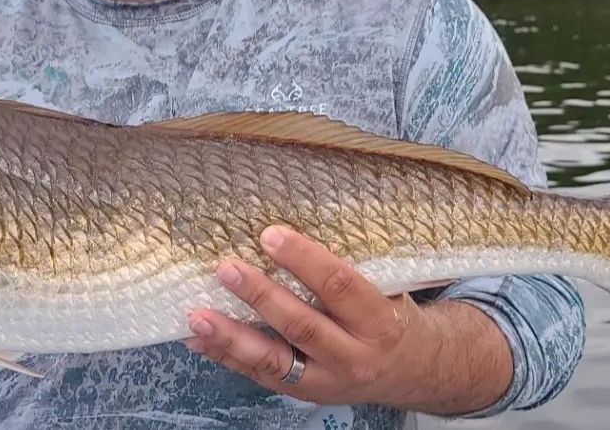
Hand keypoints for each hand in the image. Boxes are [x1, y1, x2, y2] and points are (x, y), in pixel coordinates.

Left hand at [185, 225, 509, 413]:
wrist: (412, 370)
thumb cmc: (390, 314)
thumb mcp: (387, 287)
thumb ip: (349, 262)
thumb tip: (292, 215)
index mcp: (379, 321)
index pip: (340, 286)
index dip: (305, 259)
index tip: (271, 234)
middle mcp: (354, 355)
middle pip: (302, 325)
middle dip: (261, 297)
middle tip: (226, 268)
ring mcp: (326, 380)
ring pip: (274, 361)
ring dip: (232, 337)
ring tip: (197, 316)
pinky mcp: (304, 394)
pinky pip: (260, 376)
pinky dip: (226, 357)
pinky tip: (197, 340)